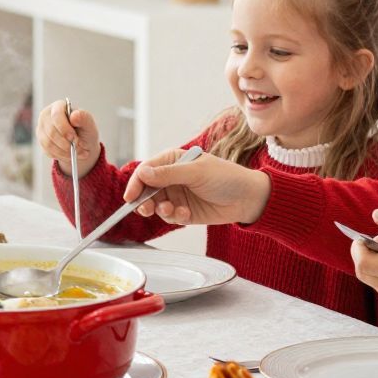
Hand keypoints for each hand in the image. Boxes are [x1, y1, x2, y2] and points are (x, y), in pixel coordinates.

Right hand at [36, 101, 101, 173]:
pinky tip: (70, 154)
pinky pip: (48, 151)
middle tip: (79, 148)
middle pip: (51, 131)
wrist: (81, 144)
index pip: (56, 115)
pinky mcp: (41, 141)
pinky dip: (61, 155)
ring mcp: (41, 129)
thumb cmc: (85, 130)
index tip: (74, 138)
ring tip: (78, 153)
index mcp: (58, 106)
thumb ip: (84, 118)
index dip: (64, 128)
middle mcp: (46, 116)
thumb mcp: (89, 124)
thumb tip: (74, 115)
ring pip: (49, 143)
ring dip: (65, 152)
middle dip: (66, 144)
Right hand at [121, 150, 271, 226]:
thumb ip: (169, 174)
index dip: (136, 183)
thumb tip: (143, 173)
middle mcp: (171, 177)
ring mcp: (176, 195)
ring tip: (171, 210)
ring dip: (160, 210)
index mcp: (173, 160)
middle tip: (147, 209)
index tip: (130, 197)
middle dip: (144, 200)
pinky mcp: (183, 211)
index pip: (146, 171)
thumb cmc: (226, 177)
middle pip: (146, 190)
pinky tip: (187, 214)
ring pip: (155, 205)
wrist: (247, 198)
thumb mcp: (197, 172)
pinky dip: (175, 217)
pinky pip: (169, 217)